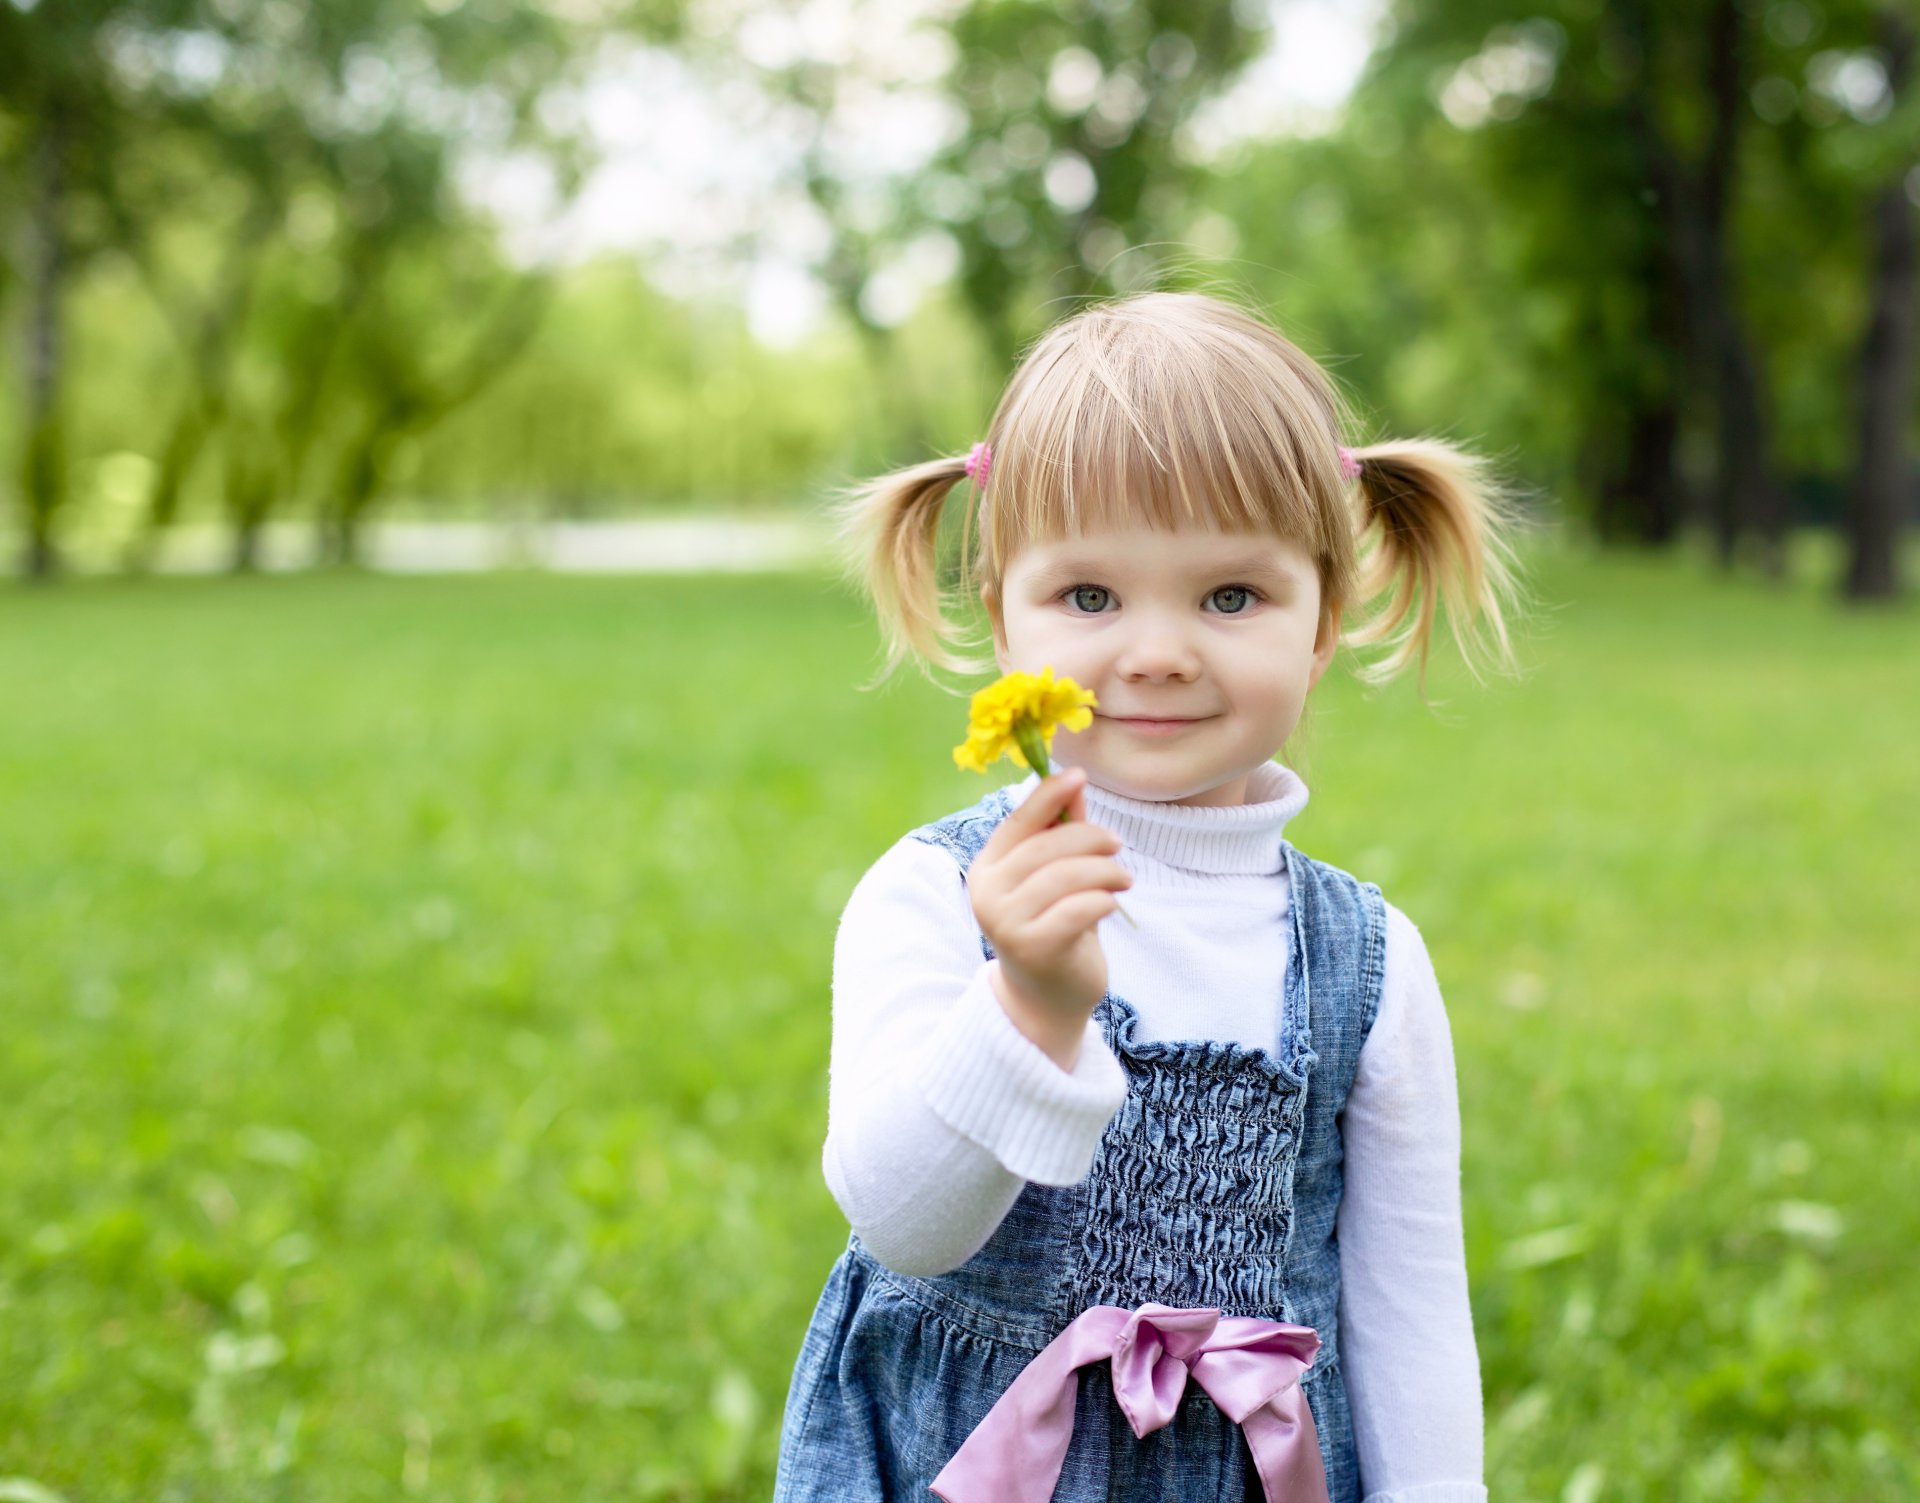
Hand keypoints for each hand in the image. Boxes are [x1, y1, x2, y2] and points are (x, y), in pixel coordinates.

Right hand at [967, 767, 1132, 1067]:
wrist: (1047, 1000)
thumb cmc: (1055, 928)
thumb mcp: (1058, 877)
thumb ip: (1061, 832)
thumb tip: (1074, 782)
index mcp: (987, 868)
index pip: (1018, 821)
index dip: (1048, 794)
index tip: (1079, 775)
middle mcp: (987, 893)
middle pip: (1046, 846)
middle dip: (1091, 839)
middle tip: (1117, 846)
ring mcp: (1006, 922)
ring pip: (1065, 875)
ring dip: (1106, 871)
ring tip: (1124, 879)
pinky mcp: (1033, 948)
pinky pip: (1078, 908)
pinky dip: (1103, 899)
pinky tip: (1112, 904)